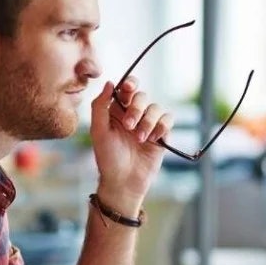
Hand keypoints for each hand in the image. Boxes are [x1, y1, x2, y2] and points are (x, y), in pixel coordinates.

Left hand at [89, 77, 173, 213]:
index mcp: (116, 111)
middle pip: (142, 96)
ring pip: (156, 108)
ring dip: (148, 121)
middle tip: (129, 126)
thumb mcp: (98, 131)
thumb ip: (100, 106)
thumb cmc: (107, 158)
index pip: (126, 88)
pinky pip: (168, 120)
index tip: (128, 88)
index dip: (129, 84)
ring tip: (140, 139)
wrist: (124, 181)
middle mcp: (133, 114)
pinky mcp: (161, 135)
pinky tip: (153, 139)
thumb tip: (110, 83)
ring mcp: (148, 124)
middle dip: (137, 109)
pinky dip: (162, 126)